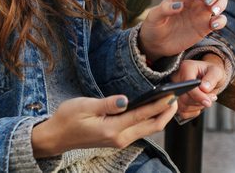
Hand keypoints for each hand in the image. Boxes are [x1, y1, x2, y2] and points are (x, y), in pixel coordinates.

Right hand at [31, 94, 177, 157]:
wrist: (56, 137)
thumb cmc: (68, 118)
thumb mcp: (84, 106)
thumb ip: (107, 103)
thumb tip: (126, 100)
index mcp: (112, 129)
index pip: (142, 115)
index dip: (159, 104)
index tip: (172, 94)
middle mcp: (119, 138)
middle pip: (152, 126)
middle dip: (167, 112)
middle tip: (178, 95)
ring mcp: (120, 140)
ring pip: (148, 129)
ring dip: (161, 116)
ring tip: (171, 100)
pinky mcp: (118, 139)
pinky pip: (140, 130)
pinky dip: (151, 119)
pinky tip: (154, 108)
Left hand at [138, 0, 227, 61]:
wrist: (157, 44)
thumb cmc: (154, 26)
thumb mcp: (154, 17)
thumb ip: (164, 9)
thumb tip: (179, 5)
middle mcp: (195, 1)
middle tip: (209, 4)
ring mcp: (202, 14)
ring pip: (221, 1)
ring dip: (221, 4)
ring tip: (213, 13)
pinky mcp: (206, 27)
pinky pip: (220, 20)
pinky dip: (221, 21)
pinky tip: (213, 26)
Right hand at [171, 53, 226, 120]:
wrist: (211, 77)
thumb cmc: (212, 72)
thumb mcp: (217, 72)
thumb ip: (211, 78)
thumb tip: (204, 88)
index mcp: (185, 68)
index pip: (186, 84)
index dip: (197, 95)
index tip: (208, 102)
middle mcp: (177, 79)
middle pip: (184, 97)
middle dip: (200, 101)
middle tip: (212, 97)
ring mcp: (175, 90)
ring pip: (183, 106)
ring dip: (198, 106)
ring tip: (207, 98)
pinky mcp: (176, 101)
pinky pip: (183, 112)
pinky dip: (194, 111)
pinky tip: (199, 103)